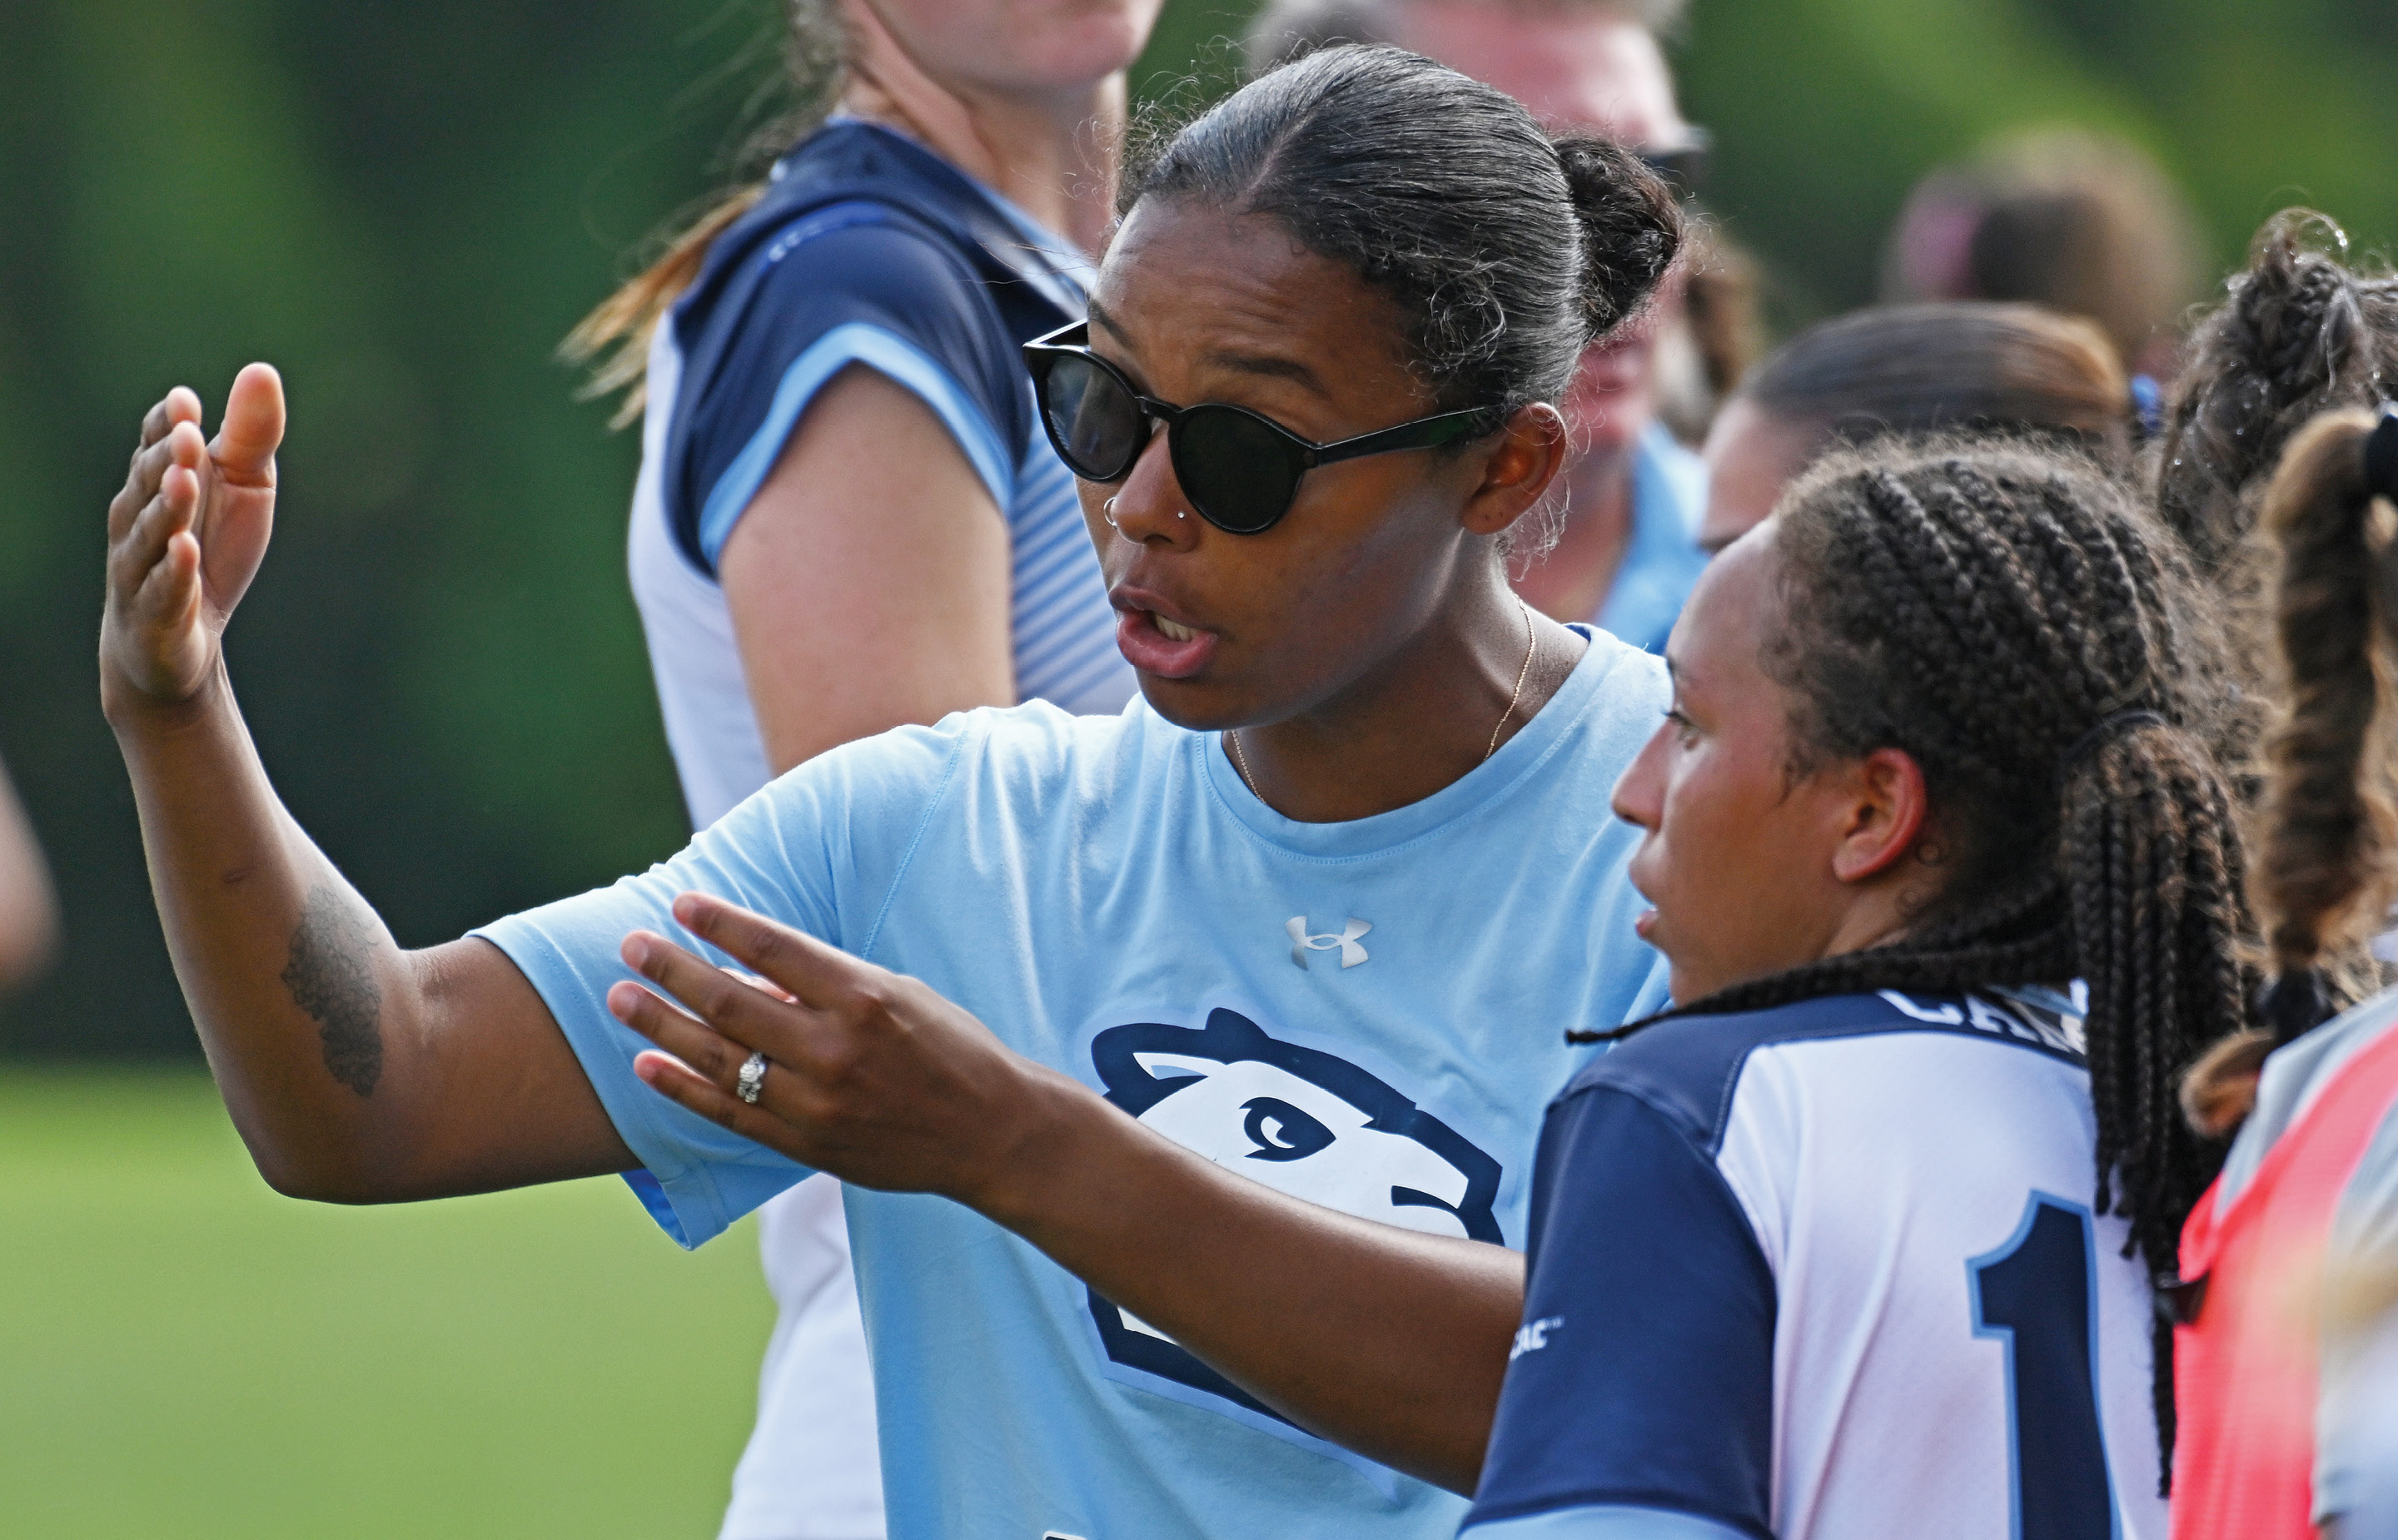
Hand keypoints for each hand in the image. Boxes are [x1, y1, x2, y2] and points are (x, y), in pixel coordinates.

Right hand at [101, 364, 285, 719]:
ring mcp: (142, 567)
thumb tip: (262, 369)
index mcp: (159, 482)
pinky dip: (174, 569)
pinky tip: (187, 549)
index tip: (187, 402)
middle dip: (167, 459)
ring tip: (185, 480)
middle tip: (190, 436)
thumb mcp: (244, 487)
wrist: (181, 641)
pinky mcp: (158, 612)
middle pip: (149, 483)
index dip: (168, 424)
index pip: (156, 444)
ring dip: (167, 508)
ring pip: (151, 533)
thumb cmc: (211, 550)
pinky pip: (164, 588)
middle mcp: (140, 519)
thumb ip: (249, 435)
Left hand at [608, 892, 1094, 1211]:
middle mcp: (835, 1049)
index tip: (681, 903)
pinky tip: (645, 1065)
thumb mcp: (899, 994)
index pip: (773, 948)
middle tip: (628, 943)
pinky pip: (731, 1115)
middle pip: (731, 1002)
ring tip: (619, 997)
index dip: (720, 922)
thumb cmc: (950, 1049)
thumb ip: (824, 986)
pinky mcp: (808, 1144)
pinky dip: (683, 1089)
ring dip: (661, 1025)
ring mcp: (817, 1102)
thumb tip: (747, 969)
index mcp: (864, 997)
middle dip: (672, 969)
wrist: (991, 1132)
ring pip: (720, 1059)